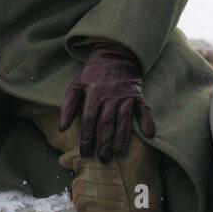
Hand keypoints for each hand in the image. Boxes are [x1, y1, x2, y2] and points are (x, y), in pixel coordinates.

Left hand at [59, 43, 155, 161]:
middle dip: (104, 143)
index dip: (87, 138)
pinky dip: (147, 121)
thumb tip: (63, 127)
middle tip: (102, 159)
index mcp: (94, 93)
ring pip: (124, 120)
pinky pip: (144, 109)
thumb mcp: (76, 84)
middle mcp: (111, 96)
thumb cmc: (94, 71)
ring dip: (122, 138)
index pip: (90, 120)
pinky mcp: (138, 94)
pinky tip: (149, 135)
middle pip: (107, 124)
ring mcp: (126, 95)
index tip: (85, 153)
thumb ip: (68, 105)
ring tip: (119, 153)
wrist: (116, 52)